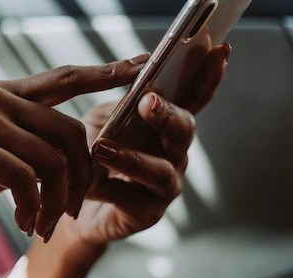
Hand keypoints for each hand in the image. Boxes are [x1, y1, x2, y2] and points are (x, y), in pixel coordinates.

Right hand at [0, 59, 147, 238]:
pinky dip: (34, 208)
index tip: (142, 65)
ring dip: (58, 202)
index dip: (105, 72)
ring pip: (53, 160)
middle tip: (72, 212)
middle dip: (83, 177)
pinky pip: (27, 179)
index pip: (63, 78)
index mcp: (1, 94)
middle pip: (71, 131)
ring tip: (45, 225)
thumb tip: (68, 154)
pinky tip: (25, 223)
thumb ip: (24, 142)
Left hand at [75, 44, 230, 244]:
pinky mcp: (148, 213)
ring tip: (101, 148)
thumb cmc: (92, 154)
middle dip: (168, 114)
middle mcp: (173, 152)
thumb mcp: (101, 120)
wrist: (73, 201)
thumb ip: (119, 104)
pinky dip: (109, 188)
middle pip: (184, 130)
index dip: (208, 75)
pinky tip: (90, 183)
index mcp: (166, 124)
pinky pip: (133, 199)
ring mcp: (165, 185)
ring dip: (132, 158)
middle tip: (147, 101)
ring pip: (160, 170)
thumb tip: (135, 80)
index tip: (219, 50)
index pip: (193, 97)